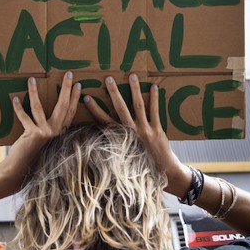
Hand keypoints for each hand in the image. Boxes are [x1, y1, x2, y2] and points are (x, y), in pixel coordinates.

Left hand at [0, 72, 80, 188]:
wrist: (19, 173)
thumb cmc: (32, 158)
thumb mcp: (45, 143)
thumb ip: (50, 132)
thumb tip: (48, 118)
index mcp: (61, 134)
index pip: (71, 112)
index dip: (75, 98)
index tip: (78, 85)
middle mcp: (56, 133)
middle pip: (63, 106)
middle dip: (66, 88)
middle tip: (69, 74)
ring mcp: (45, 134)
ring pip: (40, 108)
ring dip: (35, 92)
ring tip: (32, 79)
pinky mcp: (33, 135)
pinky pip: (24, 117)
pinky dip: (18, 108)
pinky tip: (15, 98)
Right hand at [83, 74, 191, 196]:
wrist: (164, 174)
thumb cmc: (142, 167)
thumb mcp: (125, 157)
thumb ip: (115, 147)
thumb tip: (101, 140)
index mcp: (120, 139)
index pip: (103, 121)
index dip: (94, 109)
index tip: (86, 97)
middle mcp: (131, 133)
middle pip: (120, 109)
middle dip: (113, 93)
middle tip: (108, 78)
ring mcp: (144, 131)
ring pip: (138, 106)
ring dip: (135, 90)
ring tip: (132, 75)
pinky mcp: (157, 131)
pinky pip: (155, 111)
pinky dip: (154, 99)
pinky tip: (155, 87)